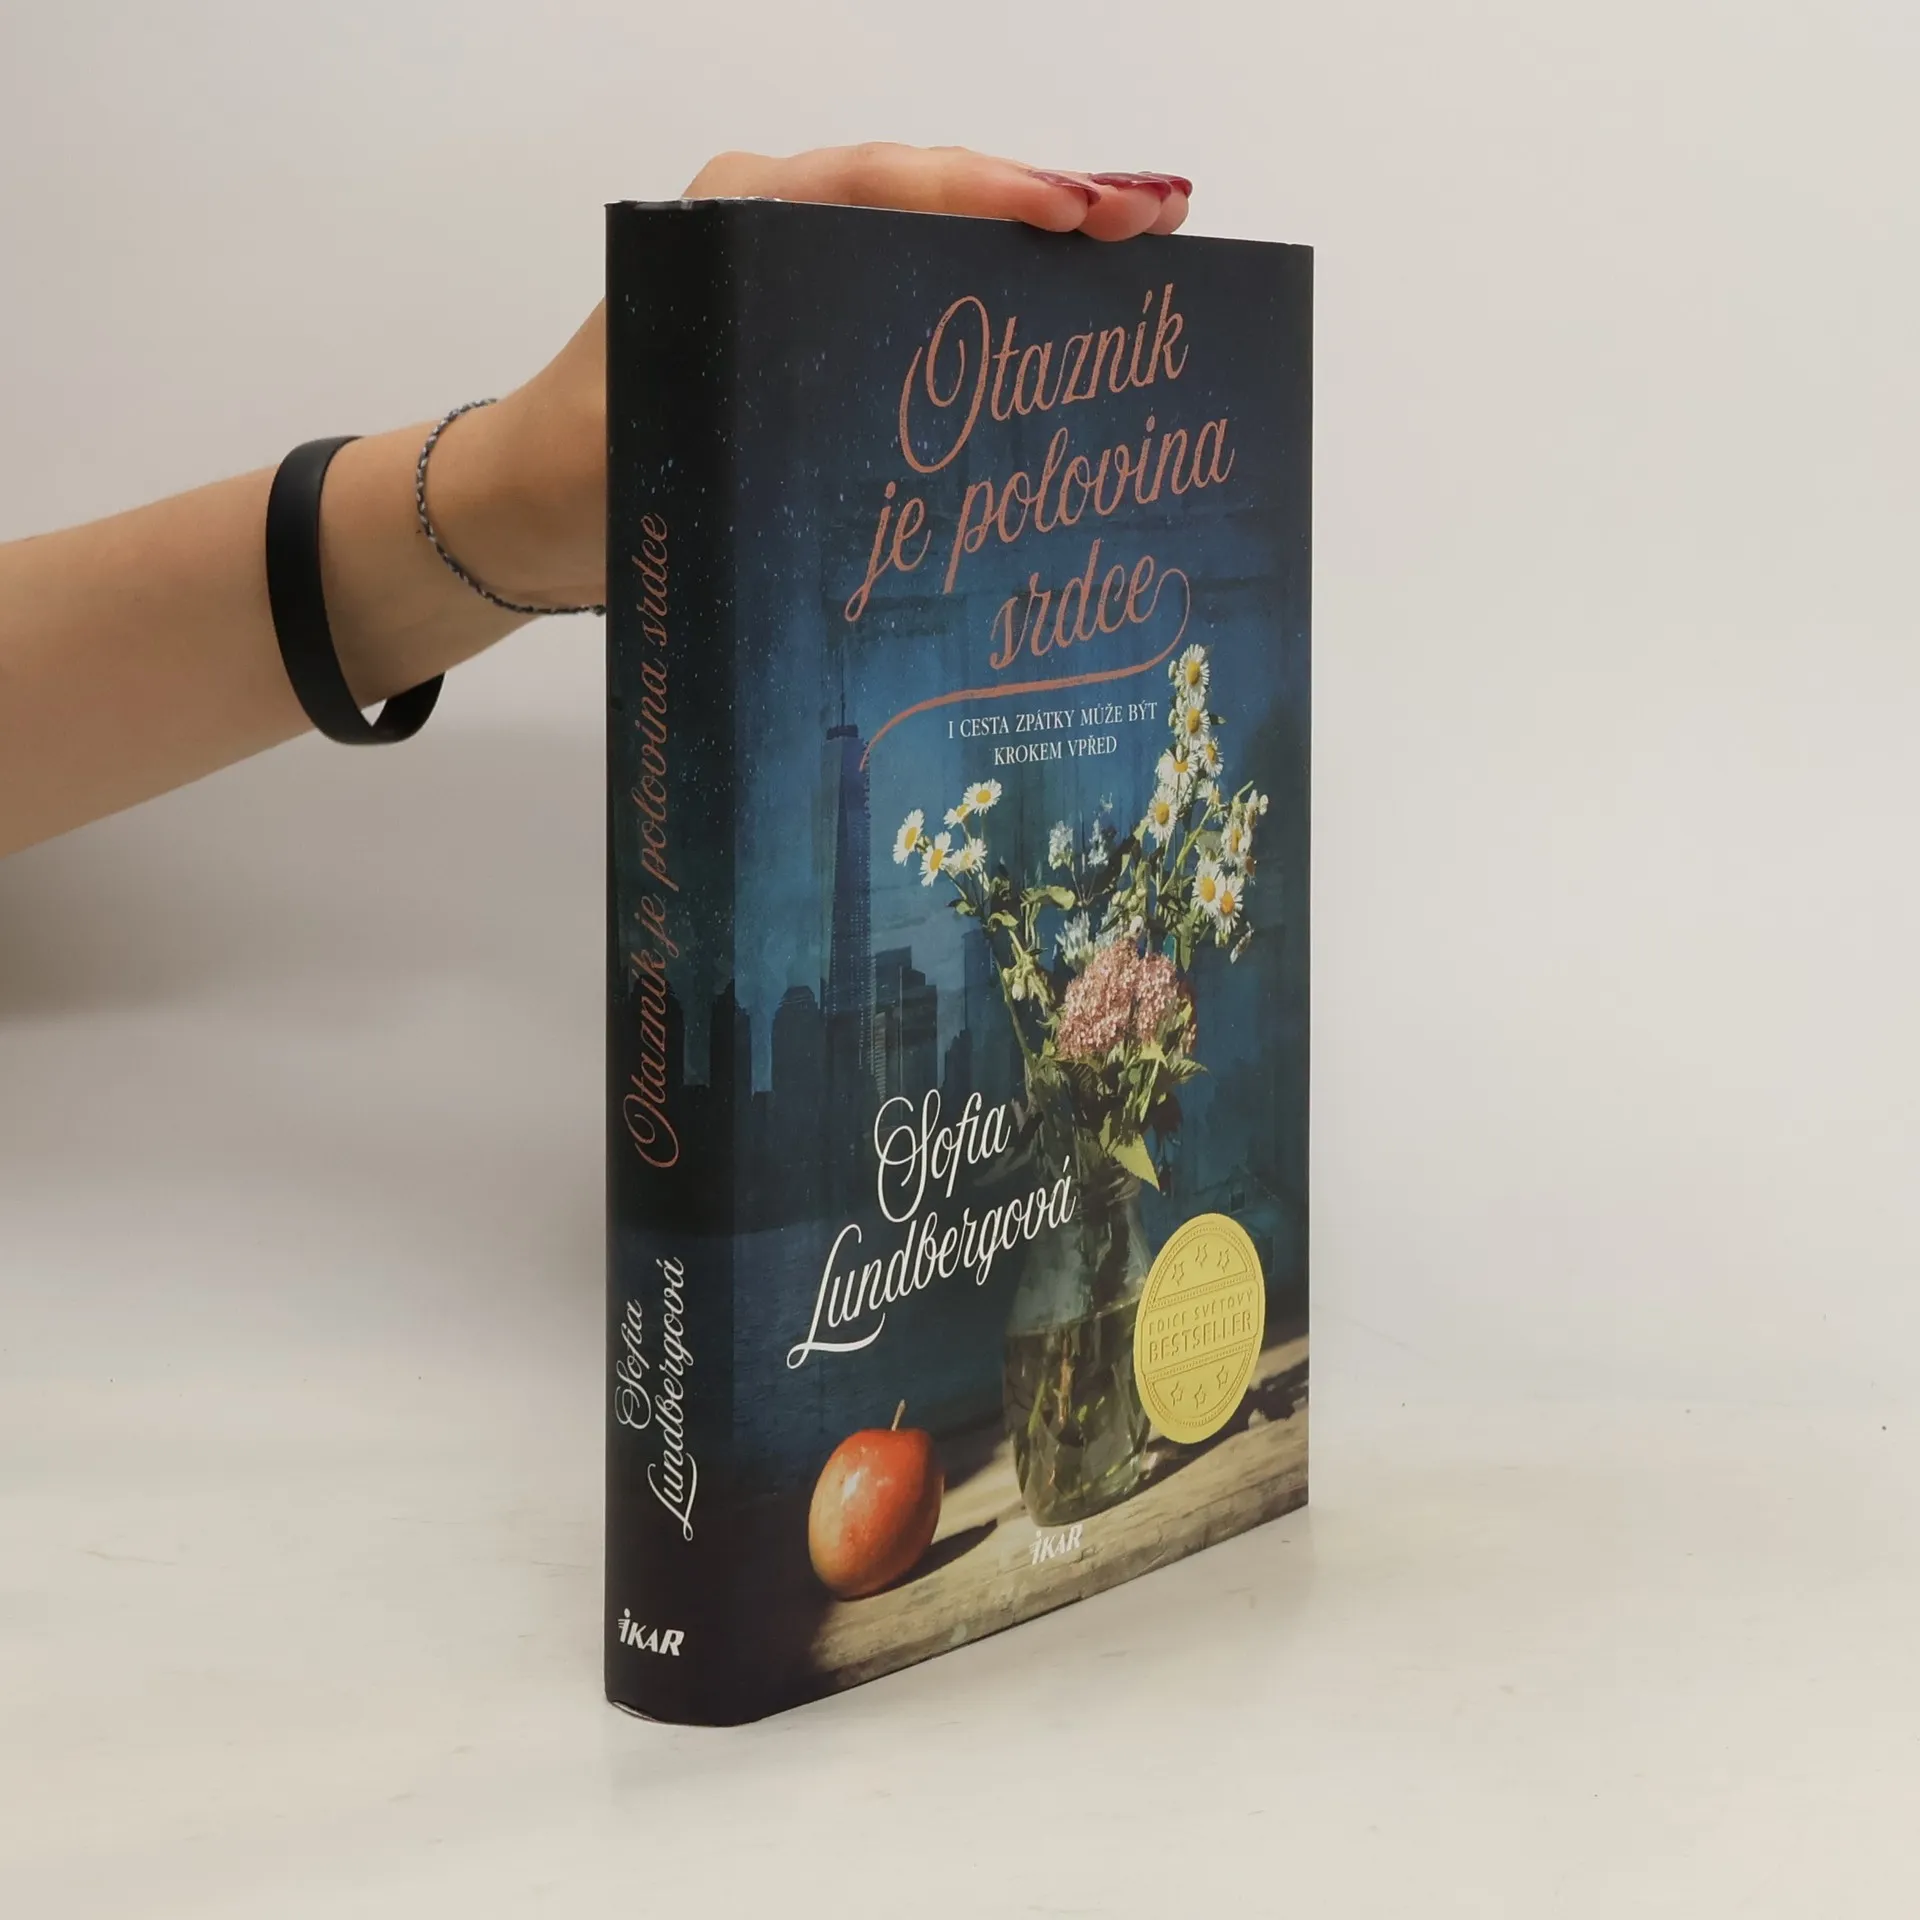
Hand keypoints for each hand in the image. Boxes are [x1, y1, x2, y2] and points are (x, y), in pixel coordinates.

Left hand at [446, 144, 1191, 611]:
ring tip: (1144, 261)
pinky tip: (1066, 336)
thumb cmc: (580, 474)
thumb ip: (746, 429)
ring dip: (1038, 258)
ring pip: (938, 249)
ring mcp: (802, 288)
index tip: (1081, 215)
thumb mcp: (654, 442)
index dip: (989, 196)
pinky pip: (918, 308)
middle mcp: (778, 238)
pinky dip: (994, 316)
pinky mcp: (816, 343)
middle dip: (1049, 207)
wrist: (526, 512)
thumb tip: (877, 453)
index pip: (883, 185)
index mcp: (737, 227)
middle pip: (934, 200)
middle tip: (1159, 222)